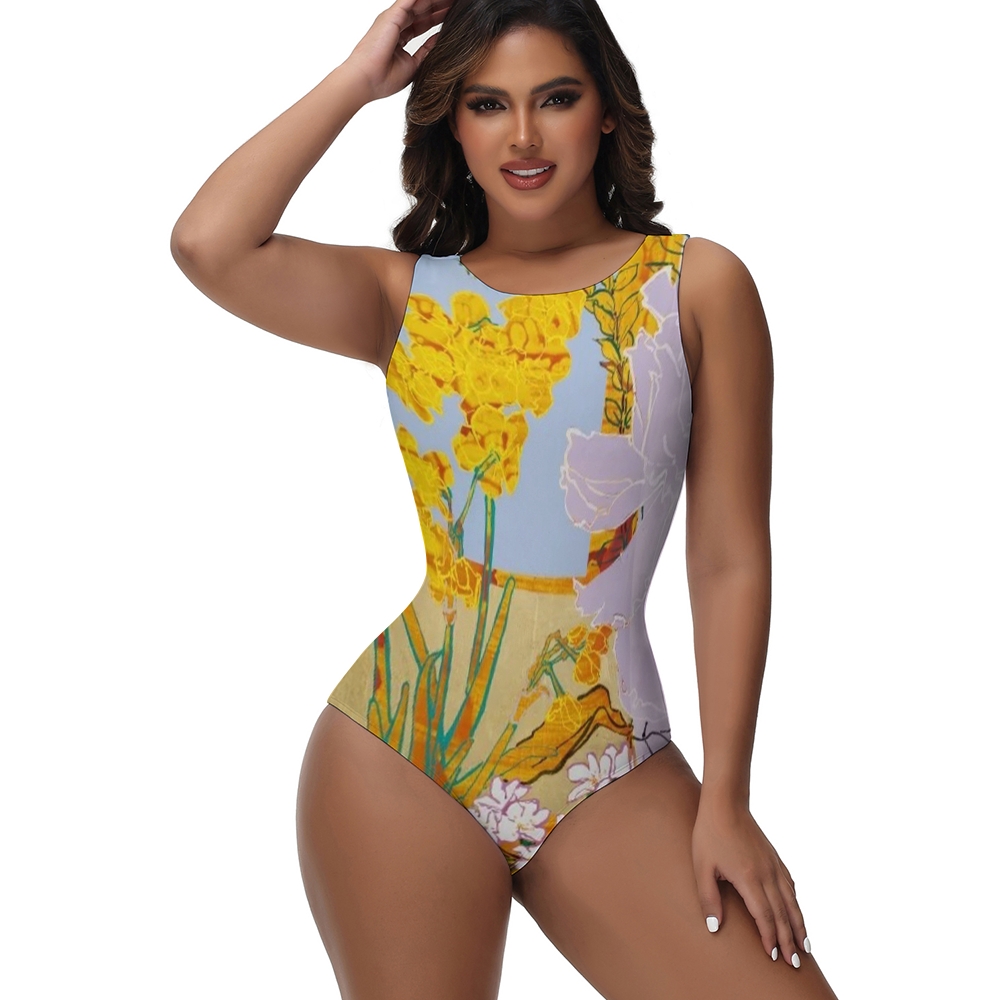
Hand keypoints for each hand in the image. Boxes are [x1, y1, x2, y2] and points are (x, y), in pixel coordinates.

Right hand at [343, 0, 450, 102]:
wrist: (367, 80)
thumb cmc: (384, 79)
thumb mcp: (414, 65)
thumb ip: (426, 51)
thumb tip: (440, 40)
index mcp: (400, 37)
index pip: (423, 22)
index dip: (438, 17)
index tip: (454, 15)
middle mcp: (396, 24)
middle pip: (423, 9)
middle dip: (439, 5)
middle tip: (456, 1)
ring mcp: (393, 18)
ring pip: (418, 2)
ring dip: (434, 0)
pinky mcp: (392, 16)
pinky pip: (411, 0)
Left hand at [691, 793, 809, 966]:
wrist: (725, 804)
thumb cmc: (709, 834)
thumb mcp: (702, 867)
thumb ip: (708, 898)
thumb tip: (715, 927)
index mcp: (749, 878)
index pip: (764, 916)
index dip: (769, 938)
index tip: (773, 957)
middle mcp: (767, 874)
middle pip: (782, 914)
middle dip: (789, 940)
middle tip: (794, 963)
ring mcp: (773, 865)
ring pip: (791, 901)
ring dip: (798, 925)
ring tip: (805, 946)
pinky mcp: (774, 858)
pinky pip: (790, 885)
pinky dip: (795, 902)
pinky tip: (796, 911)